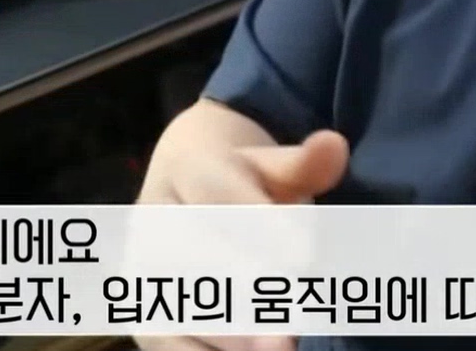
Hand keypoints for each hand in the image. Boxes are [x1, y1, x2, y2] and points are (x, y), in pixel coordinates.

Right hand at [132, 131, 345, 350]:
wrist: (185, 188)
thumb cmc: (245, 182)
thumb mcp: (274, 165)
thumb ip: (303, 164)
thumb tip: (334, 145)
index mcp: (189, 170)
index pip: (221, 197)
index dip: (262, 227)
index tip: (306, 258)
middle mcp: (153, 218)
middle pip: (191, 254)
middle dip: (242, 291)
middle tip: (287, 327)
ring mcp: (141, 265)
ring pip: (172, 300)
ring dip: (221, 333)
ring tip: (274, 349)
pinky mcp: (142, 308)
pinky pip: (162, 339)